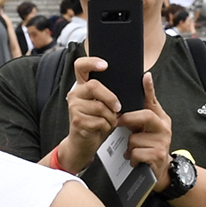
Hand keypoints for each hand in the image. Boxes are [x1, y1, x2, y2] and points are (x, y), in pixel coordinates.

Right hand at [58, 57, 121, 171]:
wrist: (84, 144)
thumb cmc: (97, 123)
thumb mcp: (104, 105)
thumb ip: (109, 94)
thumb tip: (131, 84)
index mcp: (82, 87)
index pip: (81, 66)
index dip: (92, 62)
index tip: (105, 65)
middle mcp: (75, 94)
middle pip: (94, 86)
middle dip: (110, 98)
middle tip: (118, 108)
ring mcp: (74, 107)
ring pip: (100, 107)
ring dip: (110, 117)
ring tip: (107, 122)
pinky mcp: (76, 120)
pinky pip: (99, 121)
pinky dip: (106, 127)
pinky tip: (101, 129)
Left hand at [125, 72, 174, 191]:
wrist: (160, 171)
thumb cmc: (150, 145)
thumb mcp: (147, 127)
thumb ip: (143, 110)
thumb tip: (144, 81)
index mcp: (161, 118)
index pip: (153, 101)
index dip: (149, 89)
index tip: (145, 76)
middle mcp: (164, 128)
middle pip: (145, 116)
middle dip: (128, 119)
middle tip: (118, 123)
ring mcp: (163, 142)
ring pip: (135, 138)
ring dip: (129, 146)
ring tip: (132, 150)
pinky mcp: (158, 156)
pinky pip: (136, 153)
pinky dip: (132, 157)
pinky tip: (135, 160)